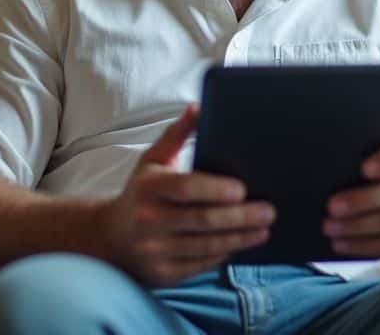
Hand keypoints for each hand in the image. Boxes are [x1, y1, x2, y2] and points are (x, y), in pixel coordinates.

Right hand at [105, 104, 275, 286]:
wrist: (110, 237)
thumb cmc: (141, 192)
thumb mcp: (152, 160)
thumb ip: (177, 134)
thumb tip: (198, 106)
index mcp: (148, 188)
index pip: (185, 188)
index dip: (215, 189)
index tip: (242, 188)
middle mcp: (148, 220)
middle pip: (201, 219)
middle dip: (240, 216)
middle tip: (269, 211)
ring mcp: (154, 250)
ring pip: (205, 245)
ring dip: (239, 237)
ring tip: (264, 229)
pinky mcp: (162, 273)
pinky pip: (200, 264)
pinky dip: (223, 253)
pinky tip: (242, 244)